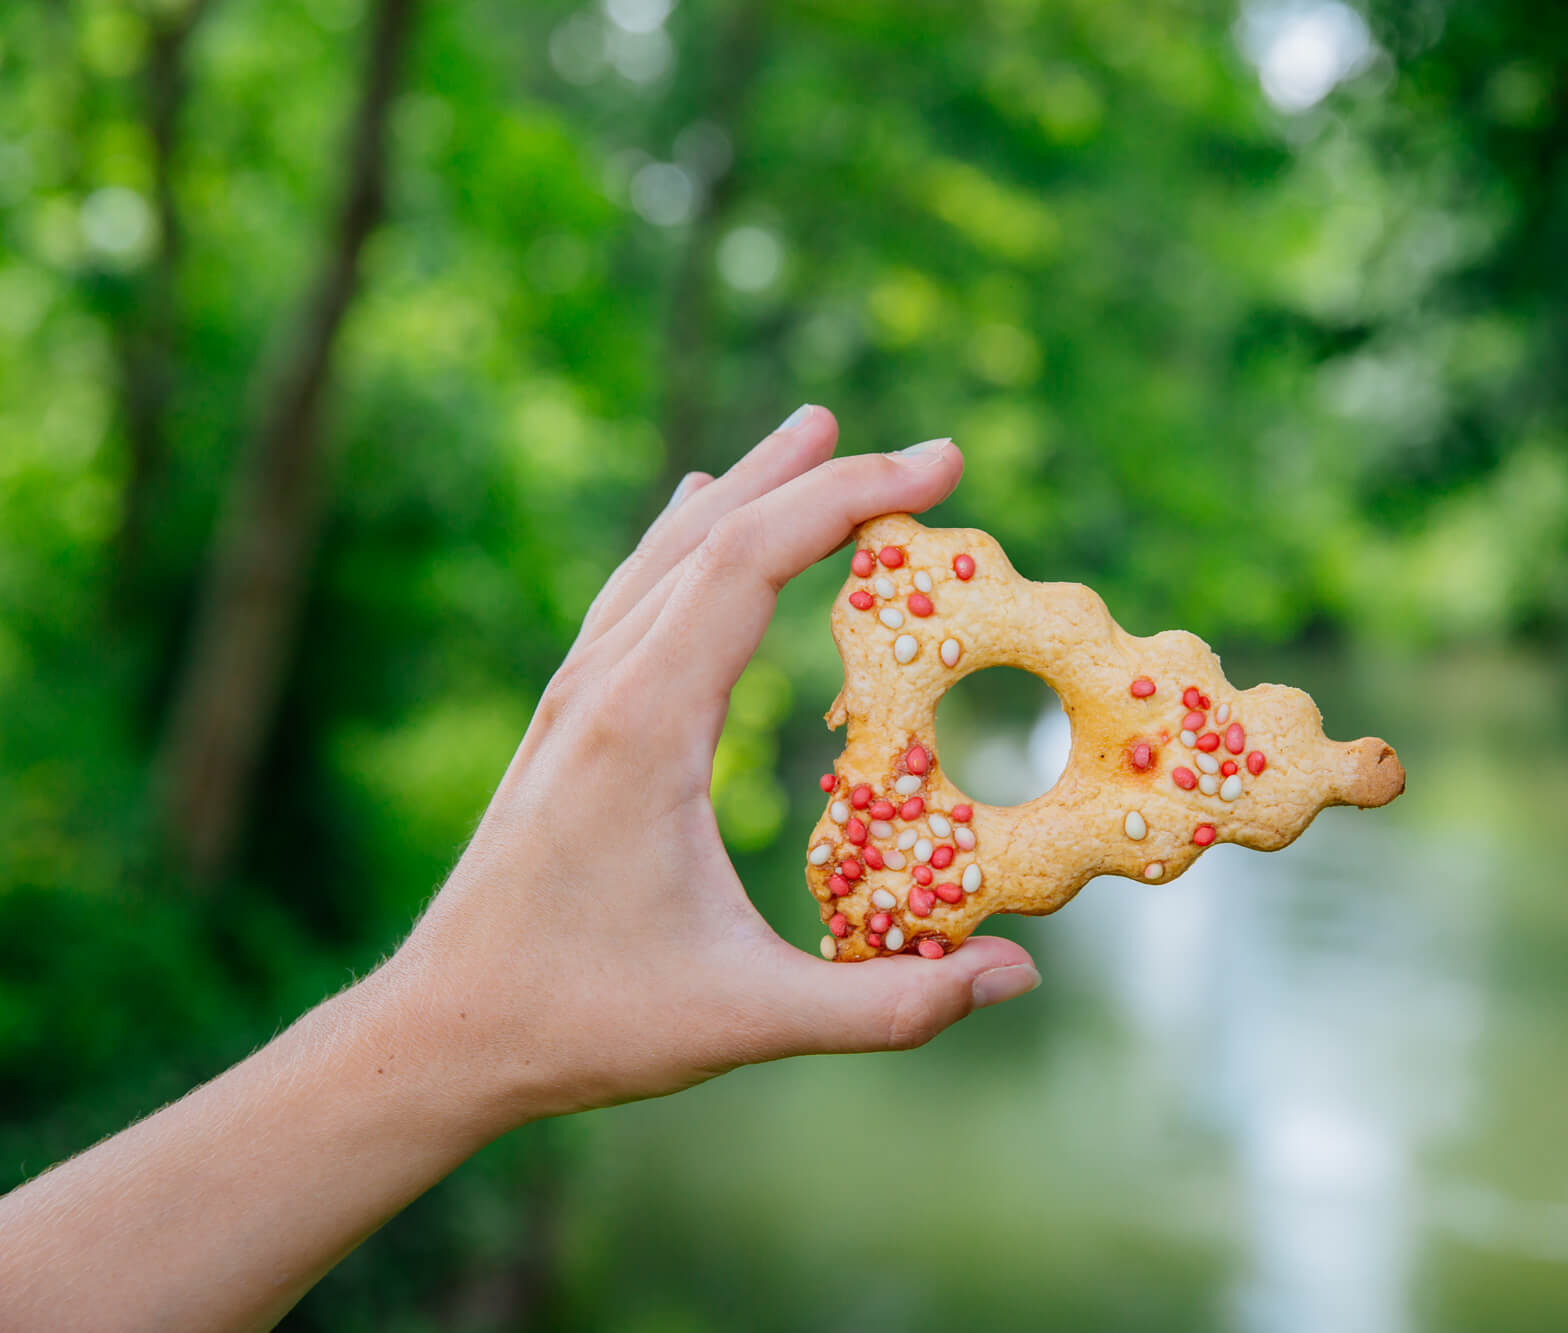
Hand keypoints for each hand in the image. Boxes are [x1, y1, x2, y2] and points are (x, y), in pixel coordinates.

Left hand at [383, 407, 1041, 1124]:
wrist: (437, 1034)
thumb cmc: (585, 1023)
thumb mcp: (747, 1021)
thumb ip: (890, 1006)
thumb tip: (1019, 978)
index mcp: (643, 724)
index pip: (751, 561)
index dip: (851, 497)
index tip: (942, 467)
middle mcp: (601, 686)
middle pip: (712, 532)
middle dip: (819, 475)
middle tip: (925, 451)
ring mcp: (574, 697)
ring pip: (665, 553)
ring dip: (748, 488)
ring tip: (808, 435)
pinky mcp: (566, 722)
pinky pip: (634, 592)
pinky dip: (689, 538)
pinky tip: (693, 514)